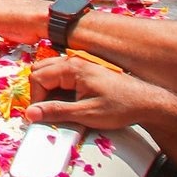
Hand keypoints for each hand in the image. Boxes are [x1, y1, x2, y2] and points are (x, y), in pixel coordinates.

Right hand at [25, 56, 166, 131]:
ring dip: (48, 90)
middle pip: (40, 70)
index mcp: (72, 68)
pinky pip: (62, 75)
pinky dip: (59, 88)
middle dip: (39, 92)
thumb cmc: (120, 107)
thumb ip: (56, 112)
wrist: (146, 102)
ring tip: (59, 108)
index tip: (41, 115)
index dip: (36, 98)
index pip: (37, 77)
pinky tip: (69, 102)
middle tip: (48, 111)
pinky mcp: (85, 71)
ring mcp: (80, 64)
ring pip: (50, 72)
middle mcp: (73, 61)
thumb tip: (31, 114)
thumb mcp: (86, 114)